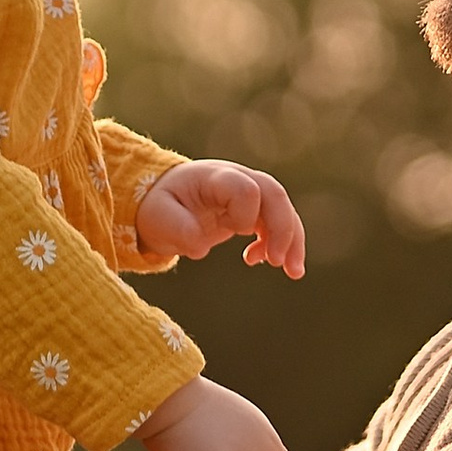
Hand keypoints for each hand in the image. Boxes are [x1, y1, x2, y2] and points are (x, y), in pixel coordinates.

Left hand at [134, 159, 306, 277]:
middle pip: (274, 195)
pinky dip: (282, 244)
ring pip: (283, 210)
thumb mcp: (158, 217)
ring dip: (292, 241)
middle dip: (283, 228)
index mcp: (214, 177)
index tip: (233, 231)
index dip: (245, 214)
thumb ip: (177, 229)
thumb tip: (201, 248)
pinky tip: (263, 261)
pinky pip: (278, 222)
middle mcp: (238, 180)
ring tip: (293, 273)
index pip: (246, 188)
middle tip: (278, 262)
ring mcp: (249, 193)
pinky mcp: (254, 210)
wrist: (163, 202)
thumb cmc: (160, 207)